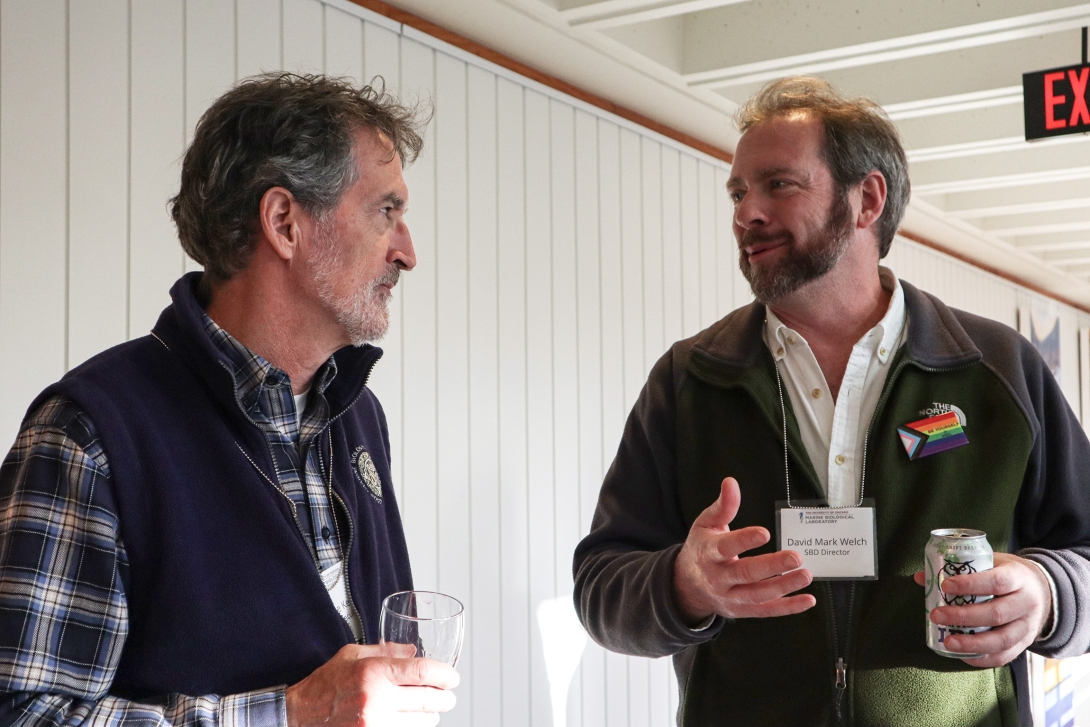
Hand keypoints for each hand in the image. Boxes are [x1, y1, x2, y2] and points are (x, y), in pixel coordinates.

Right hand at [286, 643, 459, 726]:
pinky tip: (414, 721)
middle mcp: (377, 699)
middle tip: (449, 695)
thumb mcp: (353, 655)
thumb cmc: (325, 684)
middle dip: (445, 698)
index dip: (445, 674)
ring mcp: (374, 724)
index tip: (452, 677)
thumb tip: (414, 652)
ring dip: (432, 716)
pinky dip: (414, 726)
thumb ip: (386, 651)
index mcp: (374, 672)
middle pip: (428, 699)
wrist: (298, 716)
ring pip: (421, 722)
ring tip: (432, 709)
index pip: (423, 671)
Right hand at [673, 477, 815, 623]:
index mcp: (708, 553)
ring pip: (758, 595)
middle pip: (745, 574)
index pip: (725, 548)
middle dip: (771, 566)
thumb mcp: (705, 525)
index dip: (744, 541)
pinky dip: (788, 607)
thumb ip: (722, 506)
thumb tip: (731, 482)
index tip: (765, 533)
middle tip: (796, 557)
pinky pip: (767, 611)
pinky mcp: (742, 610)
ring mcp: (730, 597)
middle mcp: (718, 578)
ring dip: (783, 586)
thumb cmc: (701, 549)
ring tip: (806, 574)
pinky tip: (808, 599)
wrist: (686, 586)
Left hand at [913, 553, 1052, 667]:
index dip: (970, 584)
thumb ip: (960, 568)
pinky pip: (1005, 656)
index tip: (945, 586)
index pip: (997, 581)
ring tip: (948, 642)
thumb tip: (921, 577)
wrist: (1043, 591)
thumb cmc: (1007, 574)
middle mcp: (1027, 603)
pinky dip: (983, 658)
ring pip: (1002, 639)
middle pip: (997, 613)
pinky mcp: (1025, 643)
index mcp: (1018, 577)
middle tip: (936, 616)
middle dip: (964, 617)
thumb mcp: (991, 563)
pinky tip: (963, 655)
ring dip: (972, 643)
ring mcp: (1028, 626)